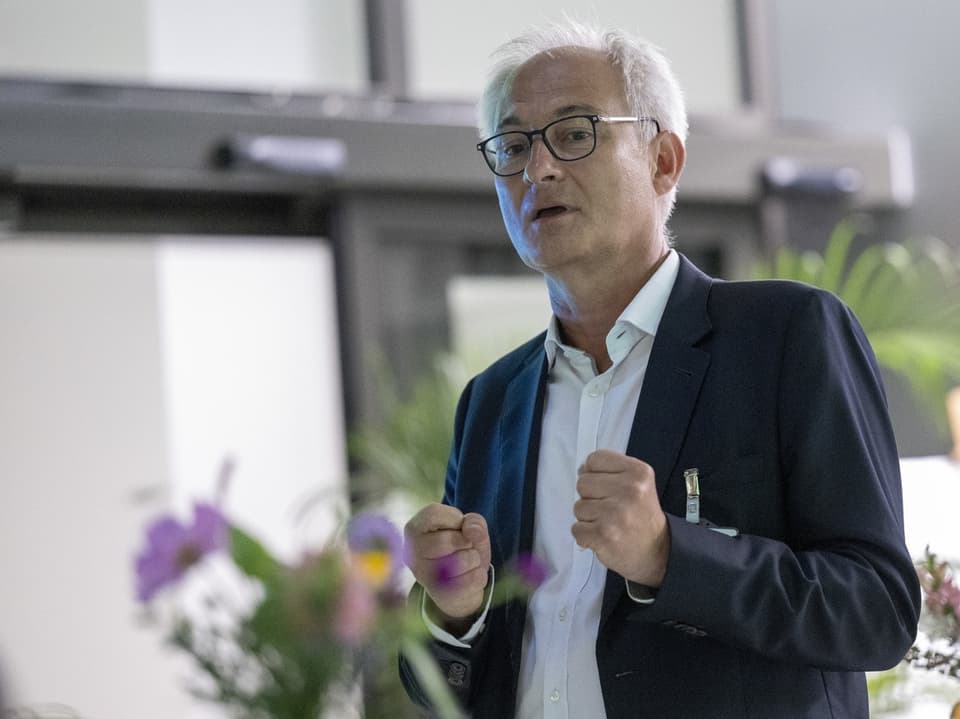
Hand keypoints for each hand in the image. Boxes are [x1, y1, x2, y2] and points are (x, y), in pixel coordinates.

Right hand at [404, 504, 491, 623]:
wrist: (460, 587)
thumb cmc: (461, 548)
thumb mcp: (470, 528)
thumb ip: (474, 522)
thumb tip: (471, 530)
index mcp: (413, 529)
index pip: (432, 514)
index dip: (454, 518)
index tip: (457, 526)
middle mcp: (411, 554)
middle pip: (448, 541)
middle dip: (466, 541)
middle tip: (464, 546)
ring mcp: (424, 577)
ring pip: (461, 561)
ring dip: (474, 559)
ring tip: (467, 561)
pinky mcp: (441, 595)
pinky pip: (472, 580)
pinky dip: (479, 575)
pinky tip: (469, 576)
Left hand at [572, 449, 669, 586]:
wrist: (657, 551)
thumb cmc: (641, 516)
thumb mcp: (638, 483)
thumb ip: (611, 471)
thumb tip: (582, 470)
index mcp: (638, 472)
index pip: (595, 459)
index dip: (594, 473)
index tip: (606, 487)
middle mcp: (629, 490)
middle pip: (582, 482)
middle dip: (591, 497)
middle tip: (610, 509)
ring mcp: (616, 513)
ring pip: (578, 506)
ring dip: (588, 518)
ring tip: (608, 523)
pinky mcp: (604, 535)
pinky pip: (576, 528)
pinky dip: (585, 536)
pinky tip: (603, 536)